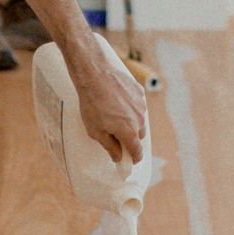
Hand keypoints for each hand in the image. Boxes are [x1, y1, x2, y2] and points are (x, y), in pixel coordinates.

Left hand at [68, 34, 147, 165]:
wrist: (95, 74)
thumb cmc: (92, 103)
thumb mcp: (95, 130)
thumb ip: (109, 146)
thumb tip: (118, 157)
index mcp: (129, 132)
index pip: (137, 151)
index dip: (134, 158)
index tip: (129, 160)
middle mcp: (139, 119)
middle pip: (139, 136)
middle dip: (130, 138)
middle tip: (116, 134)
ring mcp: (141, 105)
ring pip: (139, 119)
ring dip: (130, 121)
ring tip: (113, 113)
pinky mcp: (139, 91)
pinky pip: (138, 104)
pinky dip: (130, 106)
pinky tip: (117, 101)